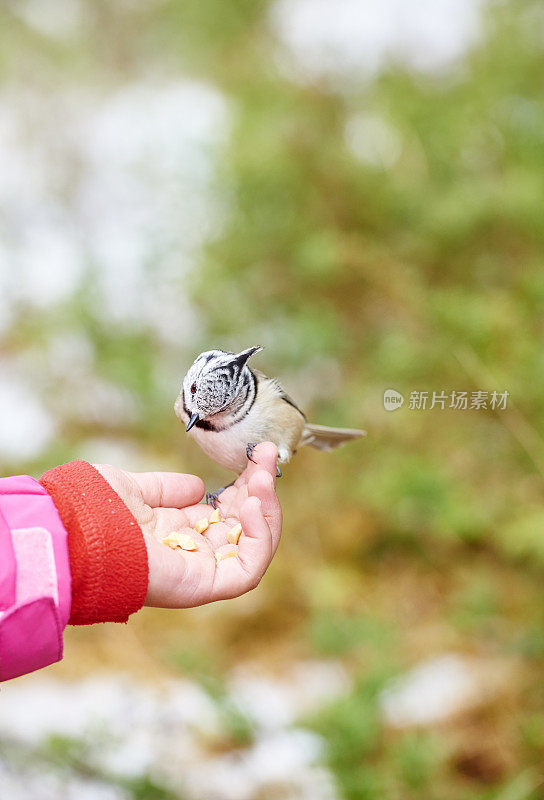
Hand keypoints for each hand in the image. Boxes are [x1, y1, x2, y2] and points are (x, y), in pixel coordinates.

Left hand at [94, 443, 281, 607]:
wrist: (73, 532)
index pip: (227, 512)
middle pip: (245, 526)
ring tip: (263, 478)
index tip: (257, 454)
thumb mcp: (135, 488)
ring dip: (268, 511)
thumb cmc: (93, 510)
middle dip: (262, 489)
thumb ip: (167, 489)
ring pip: (254, 548)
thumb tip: (198, 486)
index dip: (246, 484)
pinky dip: (260, 538)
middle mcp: (191, 553)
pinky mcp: (203, 584)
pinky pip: (247, 571)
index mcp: (176, 532)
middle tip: (267, 455)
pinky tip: (253, 504)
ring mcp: (200, 571)